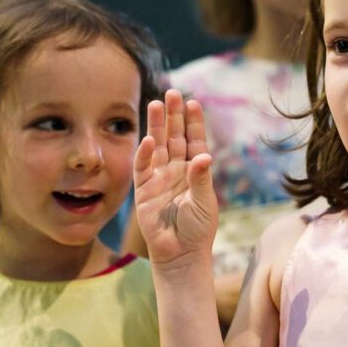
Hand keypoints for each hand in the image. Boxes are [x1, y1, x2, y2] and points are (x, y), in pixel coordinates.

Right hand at [134, 89, 217, 266]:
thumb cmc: (198, 229)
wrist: (181, 254)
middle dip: (173, 116)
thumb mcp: (204, 202)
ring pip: (158, 146)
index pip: (194, 140)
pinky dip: (145, 153)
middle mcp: (176, 170)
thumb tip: (203, 156)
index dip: (193, 122)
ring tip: (156, 104)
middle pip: (174, 137)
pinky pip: (143, 168)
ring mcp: (159, 178)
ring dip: (157, 126)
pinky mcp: (144, 190)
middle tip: (172, 93)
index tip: (193, 102)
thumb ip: (201, 178)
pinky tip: (149, 139)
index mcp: (195, 170)